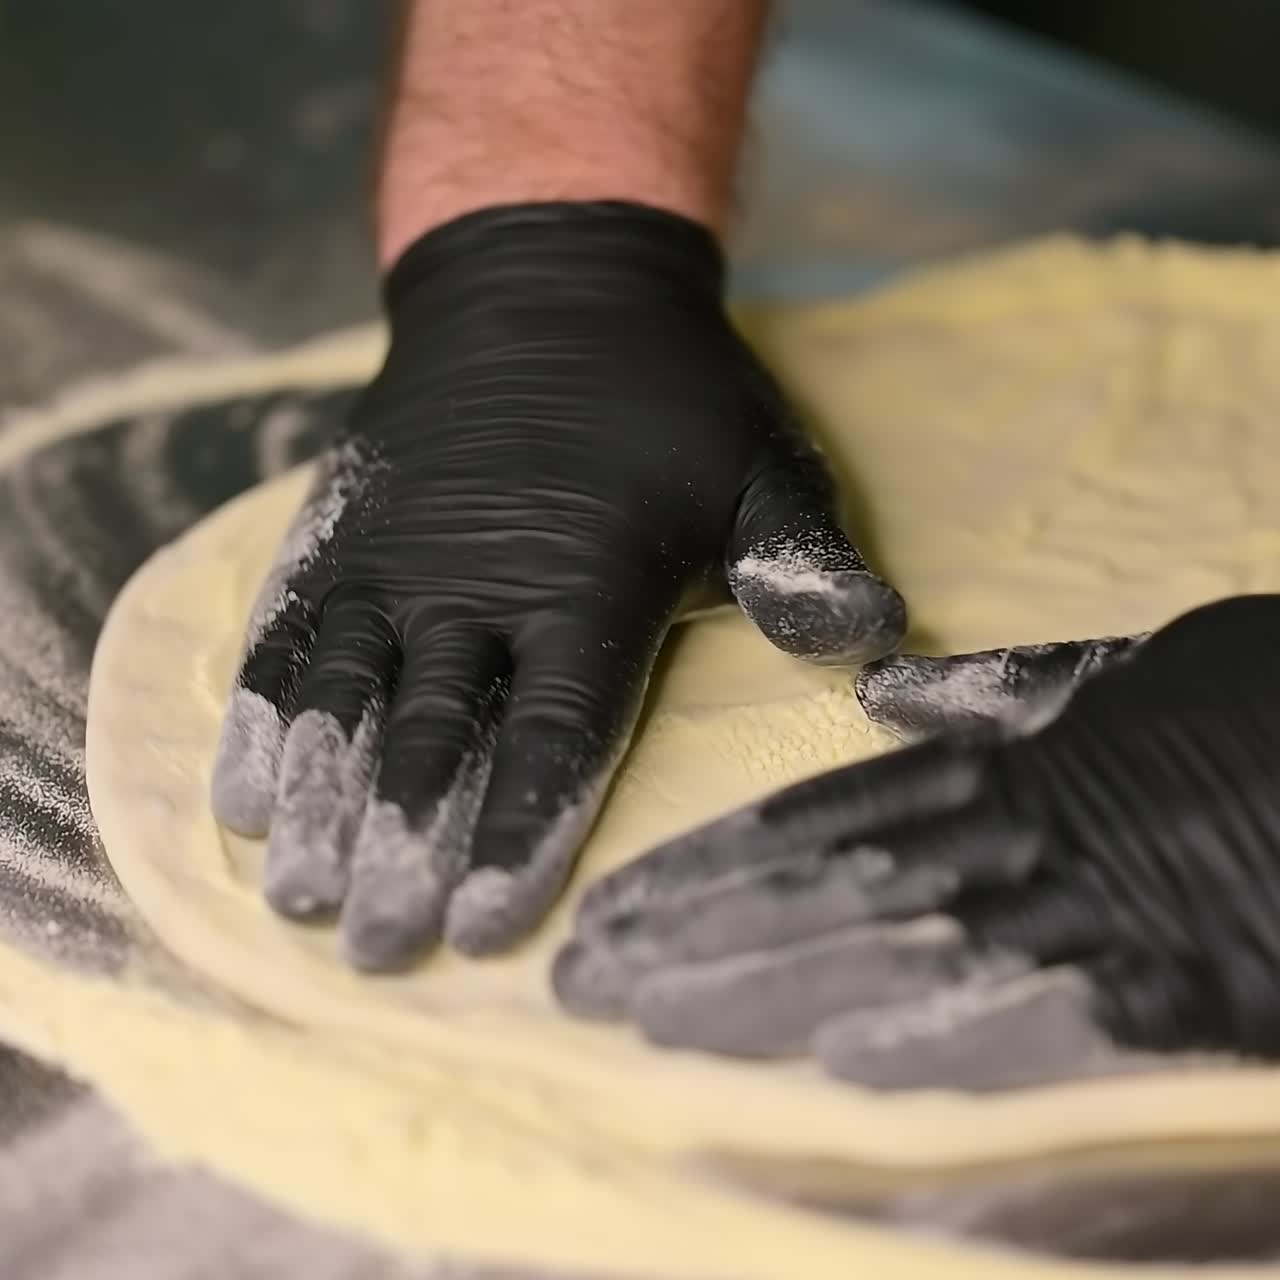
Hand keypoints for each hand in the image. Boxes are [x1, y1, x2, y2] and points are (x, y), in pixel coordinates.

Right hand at [211, 201, 903, 969]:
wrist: (543, 282)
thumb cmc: (665, 393)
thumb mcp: (760, 463)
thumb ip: (800, 560)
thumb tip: (872, 649)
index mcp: (586, 583)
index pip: (553, 733)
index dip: (520, 835)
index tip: (485, 930)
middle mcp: (473, 584)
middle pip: (432, 736)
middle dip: (403, 848)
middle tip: (375, 949)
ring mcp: (392, 559)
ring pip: (345, 697)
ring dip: (319, 802)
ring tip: (296, 896)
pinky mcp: (337, 533)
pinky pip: (287, 633)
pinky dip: (261, 715)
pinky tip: (239, 794)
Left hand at [555, 595, 1279, 1089]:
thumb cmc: (1247, 712)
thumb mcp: (1117, 675)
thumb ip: (1003, 694)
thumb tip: (891, 697)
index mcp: (1002, 765)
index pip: (818, 820)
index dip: (709, 867)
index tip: (618, 909)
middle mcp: (1019, 835)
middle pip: (824, 892)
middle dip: (697, 940)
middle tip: (585, 983)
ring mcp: (1090, 912)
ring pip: (896, 952)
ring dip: (770, 993)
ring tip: (654, 1026)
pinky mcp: (1171, 992)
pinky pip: (1038, 1020)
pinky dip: (938, 1041)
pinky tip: (836, 1067)